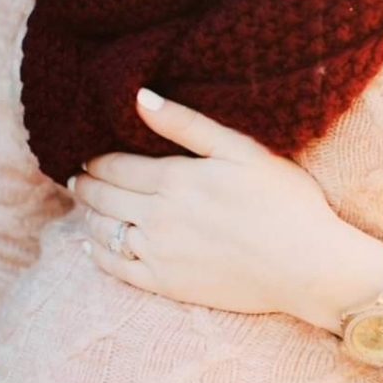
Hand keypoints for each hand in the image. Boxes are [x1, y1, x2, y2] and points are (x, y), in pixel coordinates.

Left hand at [70, 89, 382, 334]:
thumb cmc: (285, 203)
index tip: (87, 154)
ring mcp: (160, 254)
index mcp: (173, 179)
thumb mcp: (242, 151)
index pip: (114, 165)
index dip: (95, 158)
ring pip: (104, 231)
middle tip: (76, 177)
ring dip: (89, 215)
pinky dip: (99, 255)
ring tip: (86, 206)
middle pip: (102, 197)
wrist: (306, 266)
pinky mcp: (168, 284)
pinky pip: (118, 269)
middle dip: (85, 184)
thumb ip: (188, 125)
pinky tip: (92, 247)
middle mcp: (157, 216)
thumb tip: (140, 97)